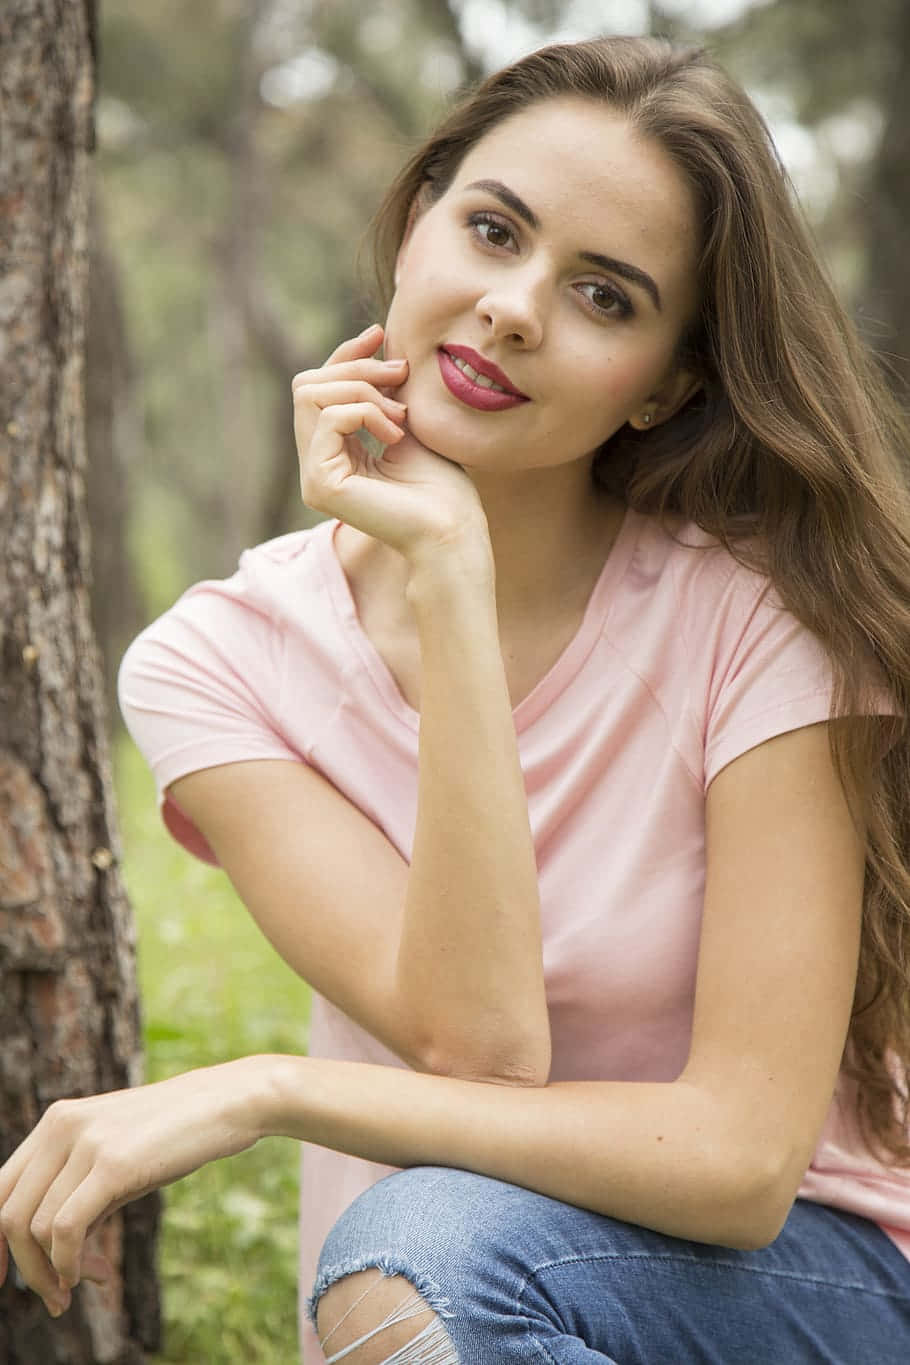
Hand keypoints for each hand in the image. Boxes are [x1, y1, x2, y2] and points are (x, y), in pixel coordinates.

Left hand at [0, 1063, 260, 1316]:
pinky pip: (64, 1229)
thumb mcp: (117, 1161)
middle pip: (9, 1214)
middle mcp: (61, 1127)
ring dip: (53, 1273)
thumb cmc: (175, 1136)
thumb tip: (56, 1263)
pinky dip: (67, 1264)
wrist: (226, 1103)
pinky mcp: (112, 1163)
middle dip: (26, 1267)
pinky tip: (91, 1275)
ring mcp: (85, 1143)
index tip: (5, 1278)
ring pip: (34, 1228)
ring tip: (88, 1282)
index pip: (0, 1189)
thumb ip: (80, 1196)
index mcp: (56, 1122)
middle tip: (57, 1297)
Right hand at [292, 324, 488, 565]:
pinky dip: (366, 412)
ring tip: (401, 415)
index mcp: (332, 455)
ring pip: (311, 396)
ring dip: (363, 391)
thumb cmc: (442, 487)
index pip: (317, 389)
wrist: (453, 529)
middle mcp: (315, 467)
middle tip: (400, 378)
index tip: (380, 334)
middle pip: (306, 386)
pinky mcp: (320, 485)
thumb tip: (371, 337)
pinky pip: (330, 418)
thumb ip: (381, 390)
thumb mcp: (406, 421)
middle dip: (355, 369)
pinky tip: (396, 433)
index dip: (345, 356)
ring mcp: (313, 478)